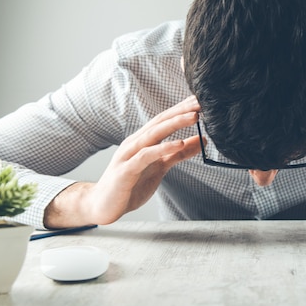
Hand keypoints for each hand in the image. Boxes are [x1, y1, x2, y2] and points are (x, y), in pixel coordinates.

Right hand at [45, 96, 202, 227]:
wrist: (103, 206)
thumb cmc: (131, 185)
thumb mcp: (161, 167)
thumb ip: (179, 154)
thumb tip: (202, 141)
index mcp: (143, 141)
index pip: (164, 119)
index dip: (182, 109)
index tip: (200, 99)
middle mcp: (135, 143)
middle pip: (160, 121)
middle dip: (181, 110)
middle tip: (201, 101)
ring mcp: (129, 155)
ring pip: (153, 133)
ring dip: (175, 123)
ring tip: (194, 117)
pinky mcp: (126, 170)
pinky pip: (146, 155)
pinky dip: (162, 148)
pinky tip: (177, 143)